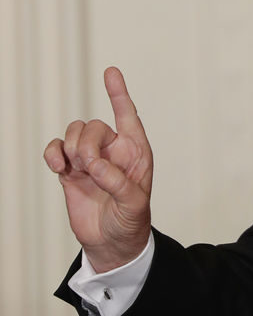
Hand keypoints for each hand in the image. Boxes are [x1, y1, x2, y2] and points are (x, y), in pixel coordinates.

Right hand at [44, 67, 152, 272]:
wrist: (112, 243)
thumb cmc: (132, 222)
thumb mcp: (134, 204)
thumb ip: (118, 182)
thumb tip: (95, 165)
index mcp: (136, 152)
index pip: (128, 116)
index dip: (119, 94)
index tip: (110, 72)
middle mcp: (113, 150)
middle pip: (93, 125)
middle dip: (86, 143)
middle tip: (90, 167)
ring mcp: (90, 159)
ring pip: (74, 133)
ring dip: (70, 147)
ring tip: (76, 170)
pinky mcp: (71, 170)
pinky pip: (56, 149)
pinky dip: (53, 154)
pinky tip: (58, 169)